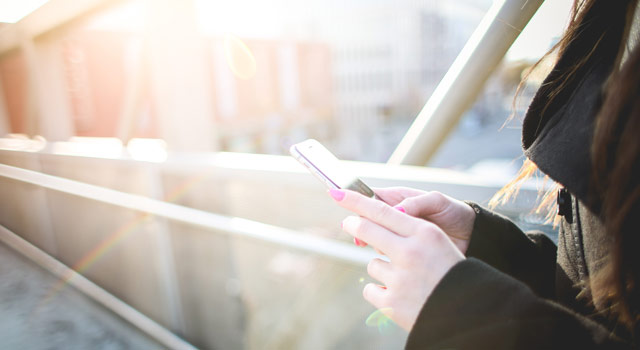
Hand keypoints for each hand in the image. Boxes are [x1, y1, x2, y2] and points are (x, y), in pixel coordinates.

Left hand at [329, 189, 464, 330]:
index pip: (382, 210)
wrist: (469, 312)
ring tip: (405, 279)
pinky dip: (380, 292)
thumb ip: (409, 231)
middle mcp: (411, 252)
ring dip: (382, 268)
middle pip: (368, 229)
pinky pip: (370, 289)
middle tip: (348, 223)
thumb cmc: (452, 272)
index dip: (356, 201)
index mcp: (425, 233)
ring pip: (372, 263)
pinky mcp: (392, 302)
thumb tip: (375, 221)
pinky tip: (398, 296)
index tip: (338, 193)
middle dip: (354, 225)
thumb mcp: (438, 243)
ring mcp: (400, 278)